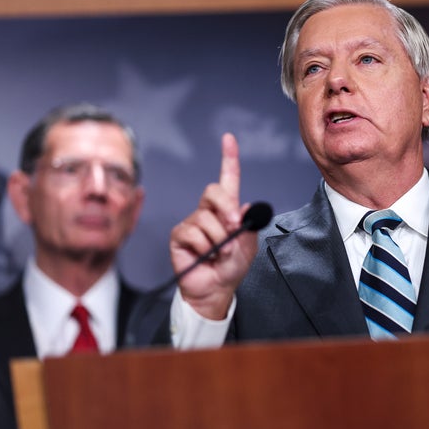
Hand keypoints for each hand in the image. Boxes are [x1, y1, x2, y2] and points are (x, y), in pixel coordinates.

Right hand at [169, 133, 257, 319]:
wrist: (215, 289)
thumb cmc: (231, 267)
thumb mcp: (248, 247)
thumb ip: (249, 227)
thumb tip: (246, 206)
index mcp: (227, 210)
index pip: (227, 179)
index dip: (228, 158)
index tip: (228, 138)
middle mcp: (208, 212)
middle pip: (213, 191)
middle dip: (226, 206)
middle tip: (234, 226)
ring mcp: (192, 222)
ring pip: (206, 218)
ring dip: (219, 238)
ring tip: (221, 253)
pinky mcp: (179, 236)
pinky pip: (193, 233)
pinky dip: (204, 246)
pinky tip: (206, 256)